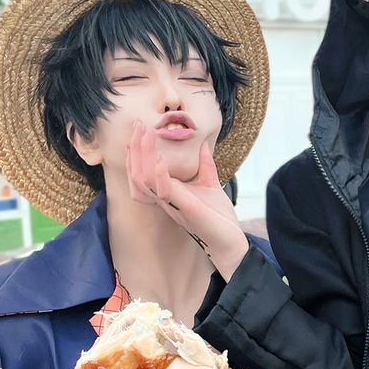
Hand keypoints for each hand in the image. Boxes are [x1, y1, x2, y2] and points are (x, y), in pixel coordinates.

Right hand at [125, 123, 248, 279]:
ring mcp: (173, 205)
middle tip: (139, 126)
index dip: (137, 154)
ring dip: (143, 156)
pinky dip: (160, 174)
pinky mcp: (185, 209)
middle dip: (136, 150)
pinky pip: (164, 191)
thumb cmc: (220, 218)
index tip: (139, 131)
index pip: (141, 174)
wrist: (232, 241)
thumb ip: (205, 166)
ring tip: (146, 135)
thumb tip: (203, 145)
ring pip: (144, 182)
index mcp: (168, 194)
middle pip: (137, 175)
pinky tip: (161, 159)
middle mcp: (165, 200)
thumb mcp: (211, 185)